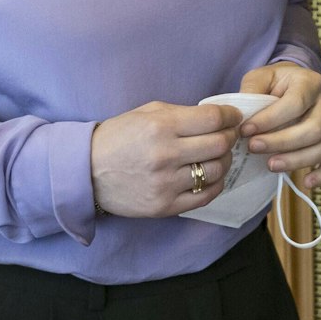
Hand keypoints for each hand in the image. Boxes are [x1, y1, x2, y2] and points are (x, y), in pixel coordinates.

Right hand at [90, 101, 243, 217]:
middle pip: (220, 144)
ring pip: (216, 171)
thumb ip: (182, 114)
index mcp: (161, 126)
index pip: (213, 119)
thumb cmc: (119, 137)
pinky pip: (205, 196)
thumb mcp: (146, 113)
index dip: (230, 115)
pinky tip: (211, 175)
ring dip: (225, 161)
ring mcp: (166, 183)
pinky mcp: (165, 206)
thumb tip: (218, 117)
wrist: (87, 171)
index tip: (233, 116)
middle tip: (229, 134)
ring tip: (219, 155)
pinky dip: (216, 184)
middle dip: (230, 136)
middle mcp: (166, 155)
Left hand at [238, 63, 320, 188]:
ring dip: (296, 160)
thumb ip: (252, 90)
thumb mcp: (260, 77)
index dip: (270, 119)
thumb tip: (243, 115)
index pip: (295, 103)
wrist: (295, 86)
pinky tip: (305, 183)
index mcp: (311, 82)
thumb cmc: (275, 84)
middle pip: (313, 129)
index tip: (246, 130)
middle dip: (281, 142)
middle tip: (254, 148)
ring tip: (270, 165)